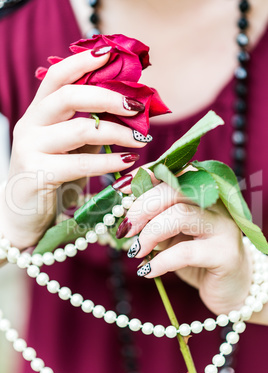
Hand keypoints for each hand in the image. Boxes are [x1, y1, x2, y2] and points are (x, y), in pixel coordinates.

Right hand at [0, 48, 147, 248]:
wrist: (22, 213)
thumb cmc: (52, 174)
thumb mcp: (68, 145)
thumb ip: (89, 125)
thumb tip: (129, 110)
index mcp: (38, 112)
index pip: (57, 76)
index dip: (82, 62)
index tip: (110, 52)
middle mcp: (30, 125)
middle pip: (69, 96)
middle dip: (108, 97)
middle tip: (137, 106)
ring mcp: (30, 148)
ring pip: (79, 129)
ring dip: (117, 132)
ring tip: (140, 139)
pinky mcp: (37, 174)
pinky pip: (80, 163)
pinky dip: (109, 162)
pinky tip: (128, 162)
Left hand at [120, 181, 252, 315]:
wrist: (229, 287)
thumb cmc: (196, 255)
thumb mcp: (172, 232)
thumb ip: (154, 218)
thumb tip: (123, 211)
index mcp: (204, 191)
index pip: (174, 172)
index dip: (145, 176)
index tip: (120, 189)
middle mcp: (217, 202)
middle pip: (175, 189)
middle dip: (143, 206)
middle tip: (126, 227)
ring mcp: (223, 226)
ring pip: (180, 215)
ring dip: (150, 232)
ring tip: (136, 250)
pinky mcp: (225, 253)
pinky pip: (185, 252)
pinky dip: (160, 261)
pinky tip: (147, 270)